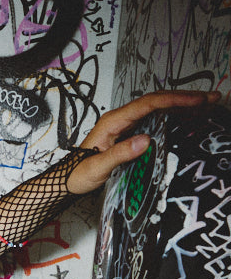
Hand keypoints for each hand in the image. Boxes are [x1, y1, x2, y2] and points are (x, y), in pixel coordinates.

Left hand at [67, 89, 220, 194]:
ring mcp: (126, 125)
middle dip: (185, 98)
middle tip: (212, 98)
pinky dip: (174, 116)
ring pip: (158, 108)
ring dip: (182, 105)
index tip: (196, 101)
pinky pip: (155, 119)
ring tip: (207, 104)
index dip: (174, 100)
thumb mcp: (97, 168)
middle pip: (156, 101)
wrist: (66, 180)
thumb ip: (120, 155)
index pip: (148, 104)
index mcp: (113, 121)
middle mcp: (121, 119)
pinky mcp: (130, 134)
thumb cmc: (78, 174)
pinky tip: (188, 118)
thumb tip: (146, 140)